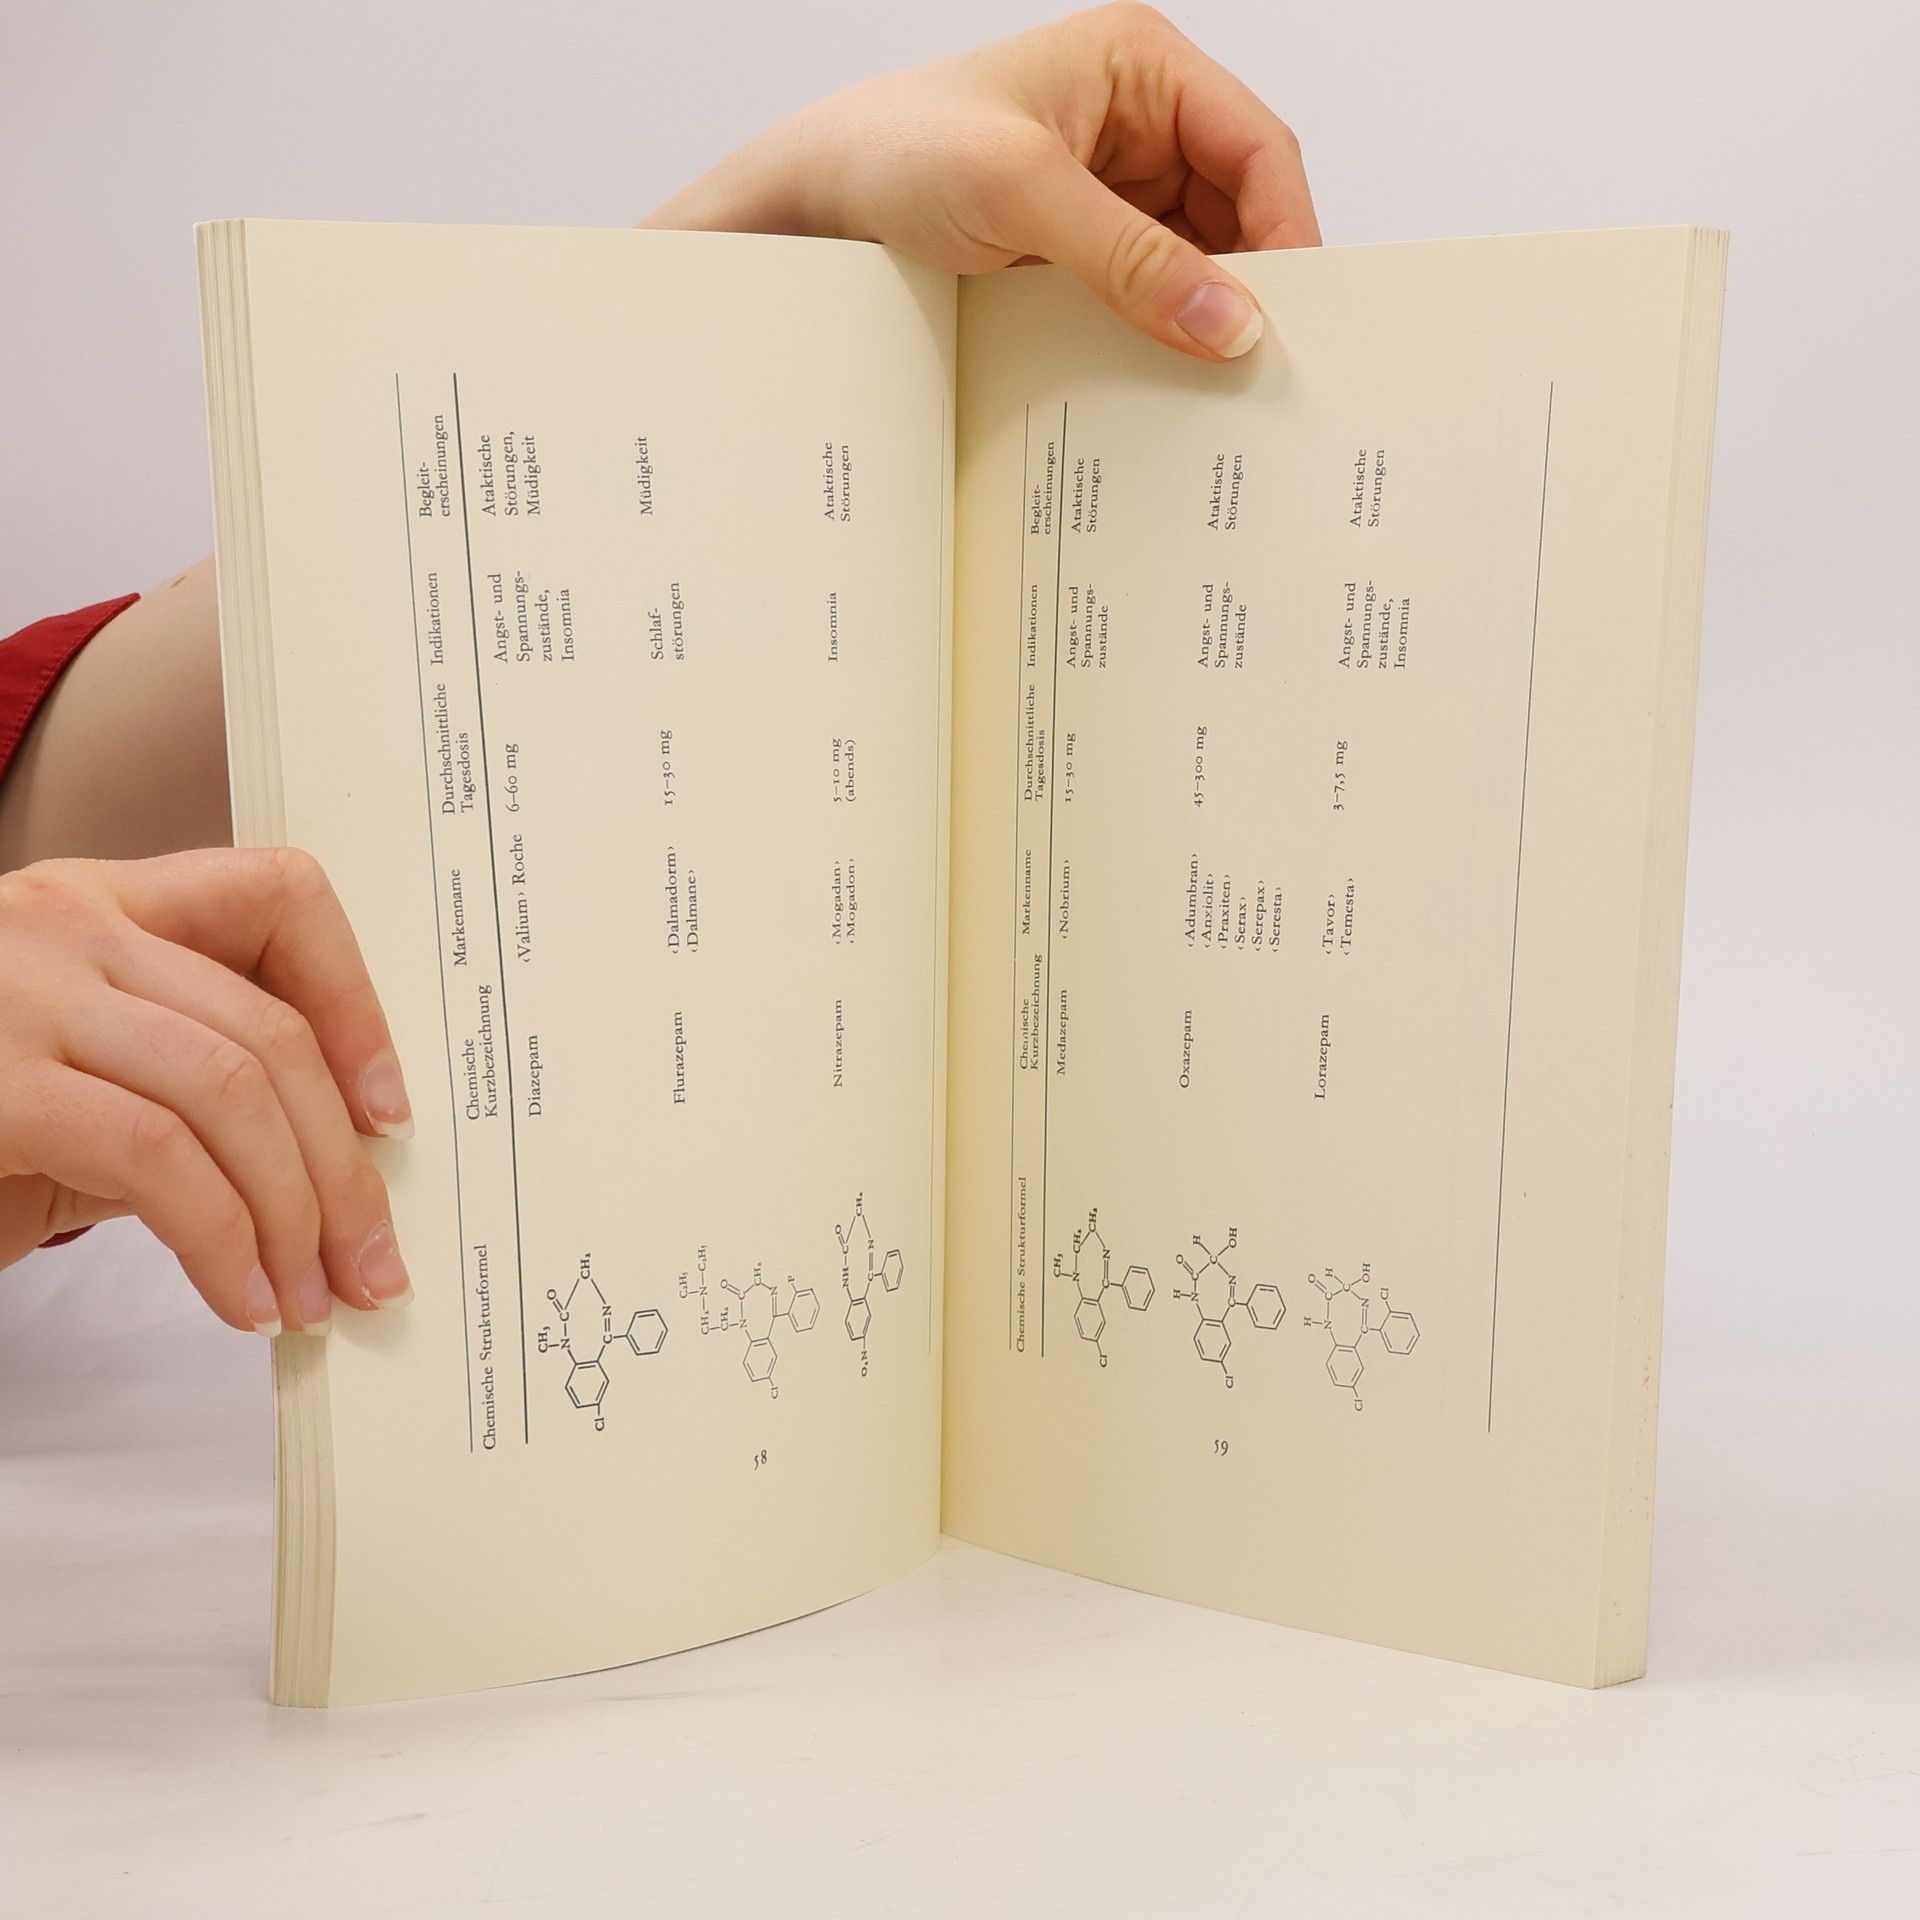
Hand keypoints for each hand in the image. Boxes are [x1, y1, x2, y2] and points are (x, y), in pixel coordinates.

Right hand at [0, 848, 413, 1333]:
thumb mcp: (84, 1078)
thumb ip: (187, 1084)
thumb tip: (336, 1163)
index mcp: (102, 903)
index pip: (281, 895)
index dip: (360, 1004)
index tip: (390, 1115)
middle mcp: (64, 923)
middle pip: (270, 1029)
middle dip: (342, 1167)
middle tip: (371, 1263)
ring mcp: (22, 993)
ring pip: (231, 1090)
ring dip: (293, 1214)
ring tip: (309, 1298)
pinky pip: (157, 1156)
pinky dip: (220, 1240)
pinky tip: (239, 1300)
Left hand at [643, 2, 1318, 361]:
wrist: (804, 211)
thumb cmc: (894, 153)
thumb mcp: (1022, 196)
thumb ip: (1133, 260)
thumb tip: (1231, 323)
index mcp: (1139, 67)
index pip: (1256, 148)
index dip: (1287, 231)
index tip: (1294, 316)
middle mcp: (1134, 123)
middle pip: (1236, 212)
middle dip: (1249, 286)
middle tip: (1261, 370)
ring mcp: (1106, 191)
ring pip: (1193, 264)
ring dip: (1199, 321)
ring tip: (1211, 389)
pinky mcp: (1075, 251)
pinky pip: (1142, 297)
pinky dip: (1154, 338)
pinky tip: (1156, 382)